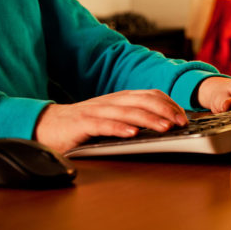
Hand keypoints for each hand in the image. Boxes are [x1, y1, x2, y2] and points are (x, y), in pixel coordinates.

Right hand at [35, 90, 187, 152]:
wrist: (47, 125)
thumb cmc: (83, 125)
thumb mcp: (113, 118)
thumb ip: (133, 118)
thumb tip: (163, 126)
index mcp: (120, 99)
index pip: (150, 95)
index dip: (169, 104)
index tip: (184, 116)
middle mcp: (111, 102)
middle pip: (143, 101)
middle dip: (166, 110)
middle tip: (181, 122)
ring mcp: (97, 111)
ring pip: (128, 112)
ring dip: (149, 120)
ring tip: (165, 128)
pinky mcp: (82, 124)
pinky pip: (103, 125)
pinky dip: (119, 128)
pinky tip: (132, 134)